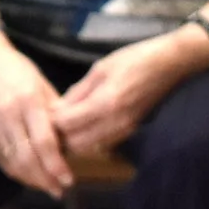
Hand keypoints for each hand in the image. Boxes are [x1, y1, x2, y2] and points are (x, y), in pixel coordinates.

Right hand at [0, 35, 74, 195]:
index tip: (69, 180)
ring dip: (31, 180)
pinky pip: (1, 159)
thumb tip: (74, 145)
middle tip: (59, 190)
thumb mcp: (44, 87)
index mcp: (28, 101)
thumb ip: (57, 116)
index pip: (43, 142)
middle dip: (44, 179)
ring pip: (12, 162)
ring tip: (48, 187)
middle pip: (26, 157)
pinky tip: (30, 177)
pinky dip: (17, 172)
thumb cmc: (19, 72)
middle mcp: (7, 115)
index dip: (56, 165)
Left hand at [52, 34, 201, 154]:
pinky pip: (103, 144)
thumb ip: (78, 92)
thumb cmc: (134, 60)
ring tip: (59, 127)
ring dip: (72, 142)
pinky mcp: (131, 132)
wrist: (170, 65)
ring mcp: (126, 130)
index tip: (38, 114)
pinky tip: (79, 127)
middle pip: (76, 144)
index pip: (67, 125)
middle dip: (59, 137)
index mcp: (105, 103)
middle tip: (45, 124)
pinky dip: (87, 140)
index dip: (49, 122)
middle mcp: (116, 123)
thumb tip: (57, 109)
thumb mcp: (100, 69)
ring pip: (90, 148)